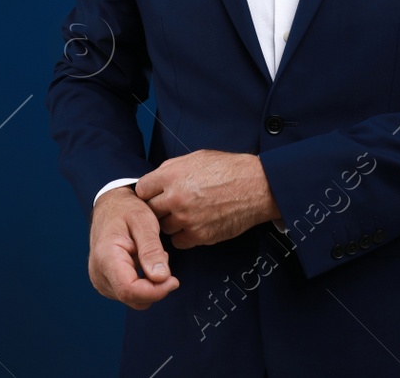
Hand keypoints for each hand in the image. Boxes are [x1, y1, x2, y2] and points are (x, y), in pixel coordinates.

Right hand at [88, 186, 179, 308]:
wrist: (110, 206)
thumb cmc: (126, 209)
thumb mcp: (144, 221)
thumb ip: (152, 250)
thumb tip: (161, 278)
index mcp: (105, 257)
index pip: (129, 290)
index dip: (155, 291)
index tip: (174, 280)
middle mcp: (98, 273)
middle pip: (133, 298)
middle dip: (156, 286)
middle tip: (164, 258)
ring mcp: (100, 280)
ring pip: (134, 299)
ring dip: (150, 284)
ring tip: (153, 256)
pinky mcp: (106, 283)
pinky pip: (131, 294)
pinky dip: (144, 283)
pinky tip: (145, 263)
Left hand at [135, 150, 281, 248]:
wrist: (257, 186)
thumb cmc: (230, 169)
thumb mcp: (196, 158)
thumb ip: (172, 170)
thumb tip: (156, 180)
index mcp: (172, 175)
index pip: (142, 190)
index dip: (149, 192)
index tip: (155, 195)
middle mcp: (176, 198)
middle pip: (150, 211)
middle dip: (158, 209)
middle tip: (170, 206)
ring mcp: (187, 218)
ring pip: (164, 228)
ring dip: (172, 223)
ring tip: (187, 214)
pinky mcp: (199, 235)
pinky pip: (179, 242)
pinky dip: (184, 236)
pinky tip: (195, 225)